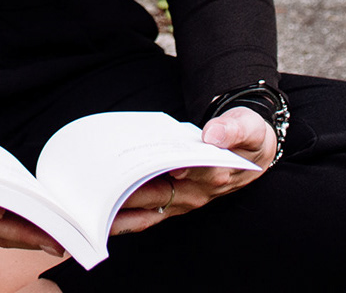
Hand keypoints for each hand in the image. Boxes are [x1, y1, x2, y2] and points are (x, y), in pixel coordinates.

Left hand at [109, 106, 275, 236]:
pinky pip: (147, 216)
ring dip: (122, 215)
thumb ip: (232, 129)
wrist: (250, 154)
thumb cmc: (246, 139)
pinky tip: (104, 213)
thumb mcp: (248, 128)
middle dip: (129, 194)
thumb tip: (213, 134)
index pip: (187, 176)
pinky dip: (126, 217)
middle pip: (158, 196)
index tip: (150, 169)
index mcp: (216, 174)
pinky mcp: (173, 203)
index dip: (168, 174)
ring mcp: (183, 201)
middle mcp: (196, 194)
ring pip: (149, 214)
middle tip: (101, 188)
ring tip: (95, 211)